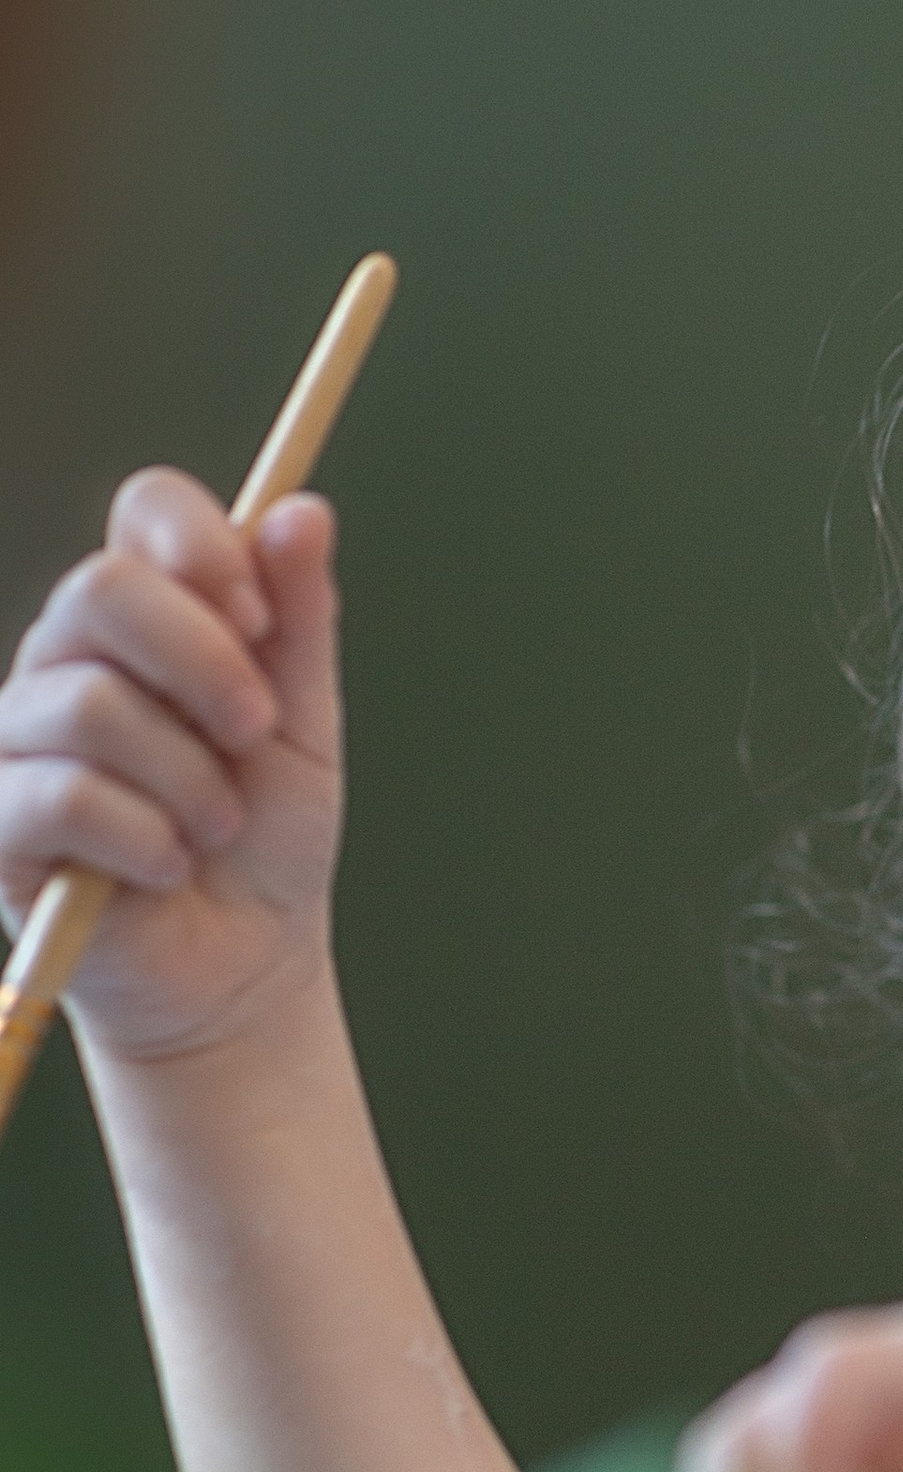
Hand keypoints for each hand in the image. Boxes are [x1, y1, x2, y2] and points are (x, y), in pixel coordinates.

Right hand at [0, 470, 343, 1061]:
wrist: (242, 965)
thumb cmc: (266, 837)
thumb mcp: (304, 726)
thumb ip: (300, 621)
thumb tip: (303, 510)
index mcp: (147, 617)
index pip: (145, 507)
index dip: (204, 545)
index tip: (262, 620)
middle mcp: (67, 658)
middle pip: (100, 589)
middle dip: (204, 662)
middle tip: (255, 732)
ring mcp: (18, 737)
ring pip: (88, 704)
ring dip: (187, 777)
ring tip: (218, 826)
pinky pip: (61, 797)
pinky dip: (145, 839)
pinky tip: (168, 867)